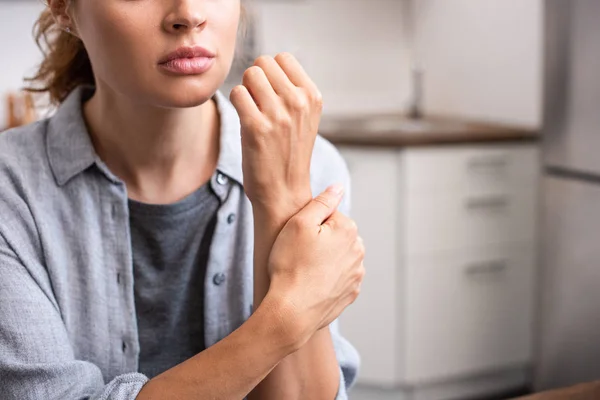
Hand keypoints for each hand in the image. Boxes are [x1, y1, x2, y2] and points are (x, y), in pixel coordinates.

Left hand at [229, 53, 322, 213]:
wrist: (284, 191)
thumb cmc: (289, 153)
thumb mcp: (304, 117)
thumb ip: (292, 89)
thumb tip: (265, 63)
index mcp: (312, 97)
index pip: (283, 58)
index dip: (271, 72)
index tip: (271, 93)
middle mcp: (298, 102)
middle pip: (263, 63)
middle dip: (257, 79)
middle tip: (259, 104)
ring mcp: (278, 114)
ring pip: (249, 75)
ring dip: (246, 90)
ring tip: (253, 112)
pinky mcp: (256, 127)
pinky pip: (237, 94)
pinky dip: (237, 104)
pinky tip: (245, 121)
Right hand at [265, 185, 365, 347]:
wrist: (292, 311)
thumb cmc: (290, 265)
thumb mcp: (298, 224)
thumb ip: (321, 202)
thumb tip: (338, 187)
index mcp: (347, 229)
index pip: (328, 215)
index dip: (308, 224)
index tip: (297, 238)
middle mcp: (358, 250)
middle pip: (334, 236)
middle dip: (319, 241)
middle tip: (297, 254)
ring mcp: (356, 273)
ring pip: (337, 257)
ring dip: (324, 259)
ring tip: (303, 271)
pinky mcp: (351, 292)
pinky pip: (338, 277)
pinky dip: (326, 278)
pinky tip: (311, 283)